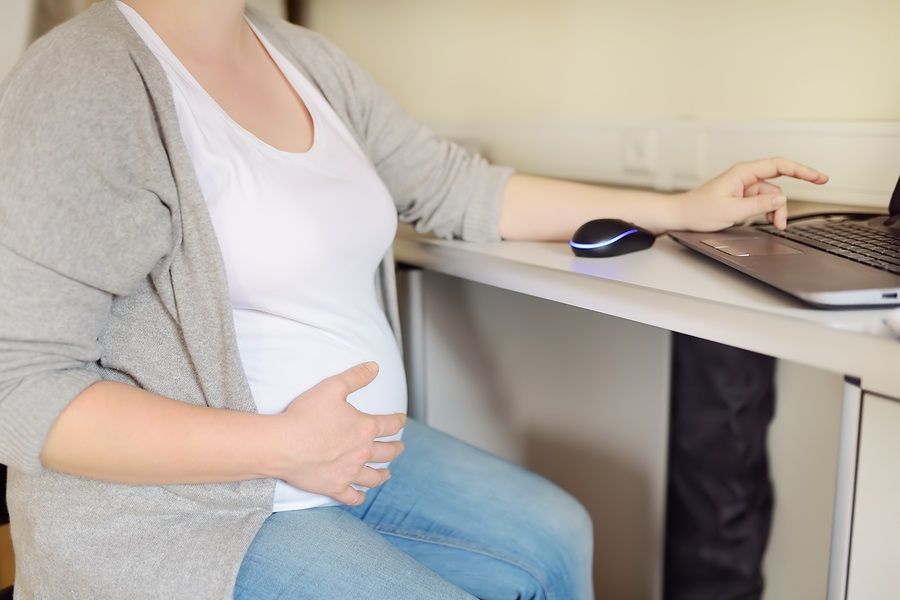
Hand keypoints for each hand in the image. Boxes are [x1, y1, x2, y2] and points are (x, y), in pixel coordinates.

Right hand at [267, 362, 405, 505]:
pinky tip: (362, 495)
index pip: (391, 425)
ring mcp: (350, 472)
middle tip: (399, 447)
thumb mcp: (332, 387)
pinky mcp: (334, 487)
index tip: (401, 420)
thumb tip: (375, 367)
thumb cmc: (306, 415)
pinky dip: (360, 497)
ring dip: (384, 475)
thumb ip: (356, 376)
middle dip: (396, 449)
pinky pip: (353, 497)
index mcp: (365, 428)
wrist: (283, 444)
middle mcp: (363, 452)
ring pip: (375, 477)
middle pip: (388, 453)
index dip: (398, 421)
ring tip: (387, 473)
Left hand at [674, 157, 828, 231]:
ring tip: (770, 226)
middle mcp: (745, 176)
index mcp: (743, 172)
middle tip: (784, 222)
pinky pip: (762, 202)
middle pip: (777, 185)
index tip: (820, 178)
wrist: (681, 216)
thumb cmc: (699, 210)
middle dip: (782, 204)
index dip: (803, 170)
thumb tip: (782, 199)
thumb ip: (759, 205)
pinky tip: (765, 221)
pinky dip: (766, 212)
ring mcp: (744, 186)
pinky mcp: (742, 196)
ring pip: (771, 197)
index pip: (780, 165)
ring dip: (773, 211)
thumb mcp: (732, 211)